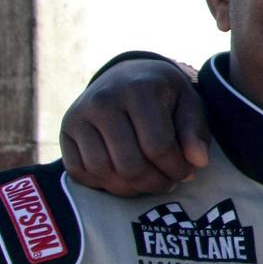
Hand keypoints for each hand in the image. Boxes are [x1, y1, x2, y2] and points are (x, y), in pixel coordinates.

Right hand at [60, 59, 210, 195]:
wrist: (126, 75)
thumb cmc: (163, 94)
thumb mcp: (189, 103)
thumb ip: (195, 131)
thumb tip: (198, 162)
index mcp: (138, 90)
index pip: (157, 146)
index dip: (176, 168)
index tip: (187, 172)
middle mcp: (103, 101)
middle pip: (129, 164)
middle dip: (155, 182)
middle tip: (169, 182)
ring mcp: (79, 116)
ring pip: (103, 172)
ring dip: (131, 188)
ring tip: (150, 181)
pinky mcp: (65, 131)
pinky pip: (80, 172)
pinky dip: (104, 184)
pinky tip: (125, 178)